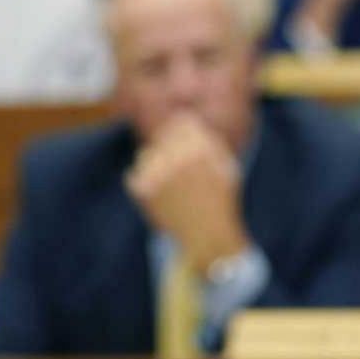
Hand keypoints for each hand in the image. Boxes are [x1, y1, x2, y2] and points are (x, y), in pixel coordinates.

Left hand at [126, 114, 250, 274]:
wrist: (208, 239)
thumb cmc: (220, 202)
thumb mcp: (224, 165)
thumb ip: (206, 139)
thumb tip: (183, 119)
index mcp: (201, 146)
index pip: (181, 122)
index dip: (184, 136)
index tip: (188, 151)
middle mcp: (178, 155)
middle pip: (162, 136)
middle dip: (169, 150)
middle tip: (179, 175)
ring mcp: (159, 172)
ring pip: (146, 155)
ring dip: (156, 166)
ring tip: (171, 188)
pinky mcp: (143, 189)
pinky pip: (134, 175)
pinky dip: (144, 185)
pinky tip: (161, 199)